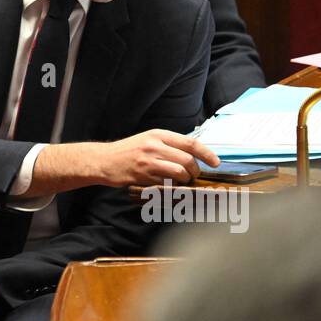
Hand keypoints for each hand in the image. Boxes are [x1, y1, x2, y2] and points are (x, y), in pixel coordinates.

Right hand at [97, 130, 220, 186]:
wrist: (104, 160)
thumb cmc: (127, 151)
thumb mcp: (148, 139)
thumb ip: (168, 144)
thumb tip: (193, 153)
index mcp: (158, 134)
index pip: (190, 143)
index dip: (207, 154)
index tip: (216, 162)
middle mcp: (154, 145)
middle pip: (188, 159)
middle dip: (195, 171)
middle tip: (193, 175)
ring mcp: (148, 161)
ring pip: (179, 172)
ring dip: (185, 179)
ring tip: (181, 181)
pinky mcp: (142, 175)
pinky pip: (166, 183)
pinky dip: (171, 186)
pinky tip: (167, 185)